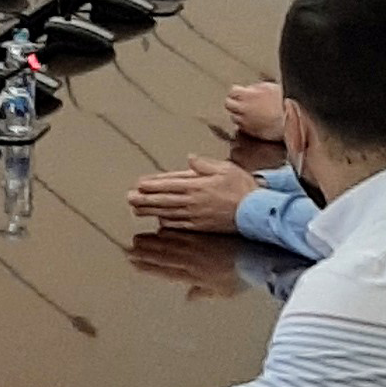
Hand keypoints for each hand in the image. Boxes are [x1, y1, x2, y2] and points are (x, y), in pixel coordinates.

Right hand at [127, 230, 245, 299]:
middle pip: (164, 258)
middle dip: (145, 255)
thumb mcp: (223, 291)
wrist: (260, 264)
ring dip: (151, 245)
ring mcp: (197, 250)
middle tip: (130, 250)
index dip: (150, 267)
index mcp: (195, 275)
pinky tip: (159, 228)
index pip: (166, 271)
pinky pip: (182, 235)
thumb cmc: (245, 277)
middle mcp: (193, 262)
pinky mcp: (204, 239)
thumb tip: (190, 297)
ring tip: (137, 241)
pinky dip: (169, 233)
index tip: (136, 263)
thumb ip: (203, 292)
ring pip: (169, 246)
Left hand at [128, 155, 257, 233]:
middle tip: (129, 198)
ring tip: (136, 210)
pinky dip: (167, 223)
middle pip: (163, 200)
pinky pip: (179, 225)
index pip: (168, 184)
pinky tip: (159, 222)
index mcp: (196, 185)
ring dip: (150, 212)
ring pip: (167, 213)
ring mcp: (195, 216)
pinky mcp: (201, 227)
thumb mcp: (225, 168)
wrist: (256, 211)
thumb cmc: (243, 188)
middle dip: (144, 199)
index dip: (152, 184)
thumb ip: (204, 164)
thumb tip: (190, 159)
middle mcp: (192, 201)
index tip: (138, 184)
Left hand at [225, 81, 284, 141]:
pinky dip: (244, 124)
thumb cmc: (285, 103)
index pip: (232, 91)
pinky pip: (241, 127)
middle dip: (233, 102)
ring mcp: (245, 122)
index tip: (240, 92)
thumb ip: (255, 88)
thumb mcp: (270, 88)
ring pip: (233, 117)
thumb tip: (248, 90)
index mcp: (248, 96)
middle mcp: (243, 109)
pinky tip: (254, 121)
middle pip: (228, 104)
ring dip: (239, 114)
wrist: (292, 121)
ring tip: (250, 113)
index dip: (236, 92)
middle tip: (241, 102)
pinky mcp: (250, 132)